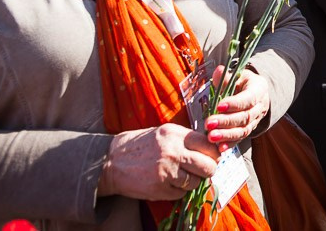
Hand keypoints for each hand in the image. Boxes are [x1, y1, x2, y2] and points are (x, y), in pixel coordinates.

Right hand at [98, 123, 218, 199]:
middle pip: (208, 166)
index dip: (214, 153)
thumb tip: (212, 149)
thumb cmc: (141, 145)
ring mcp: (166, 172)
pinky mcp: (159, 189)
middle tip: (204, 170)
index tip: (212, 156)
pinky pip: (181, 193)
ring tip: (181, 175)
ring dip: (192, 181)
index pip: (209, 146)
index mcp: (175, 134)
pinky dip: (178, 190)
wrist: (111, 161)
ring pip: (196, 182)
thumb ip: (187, 139)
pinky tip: (169, 182)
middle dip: (209, 170)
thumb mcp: (165, 133)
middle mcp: (173, 152)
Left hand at [205, 66, 270, 152]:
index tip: (219, 106)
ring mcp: (256, 120)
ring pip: (244, 130)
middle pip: (245, 117)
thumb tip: (217, 72)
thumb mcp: (238, 75)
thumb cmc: (244, 82)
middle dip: (226, 122)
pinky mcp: (249, 130)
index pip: (249, 98)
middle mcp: (260, 107)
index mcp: (259, 90)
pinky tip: (219, 148)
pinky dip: (230, 144)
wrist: (256, 93)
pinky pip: (241, 139)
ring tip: (211, 137)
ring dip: (226, 135)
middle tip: (209, 124)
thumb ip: (227, 76)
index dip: (235, 104)